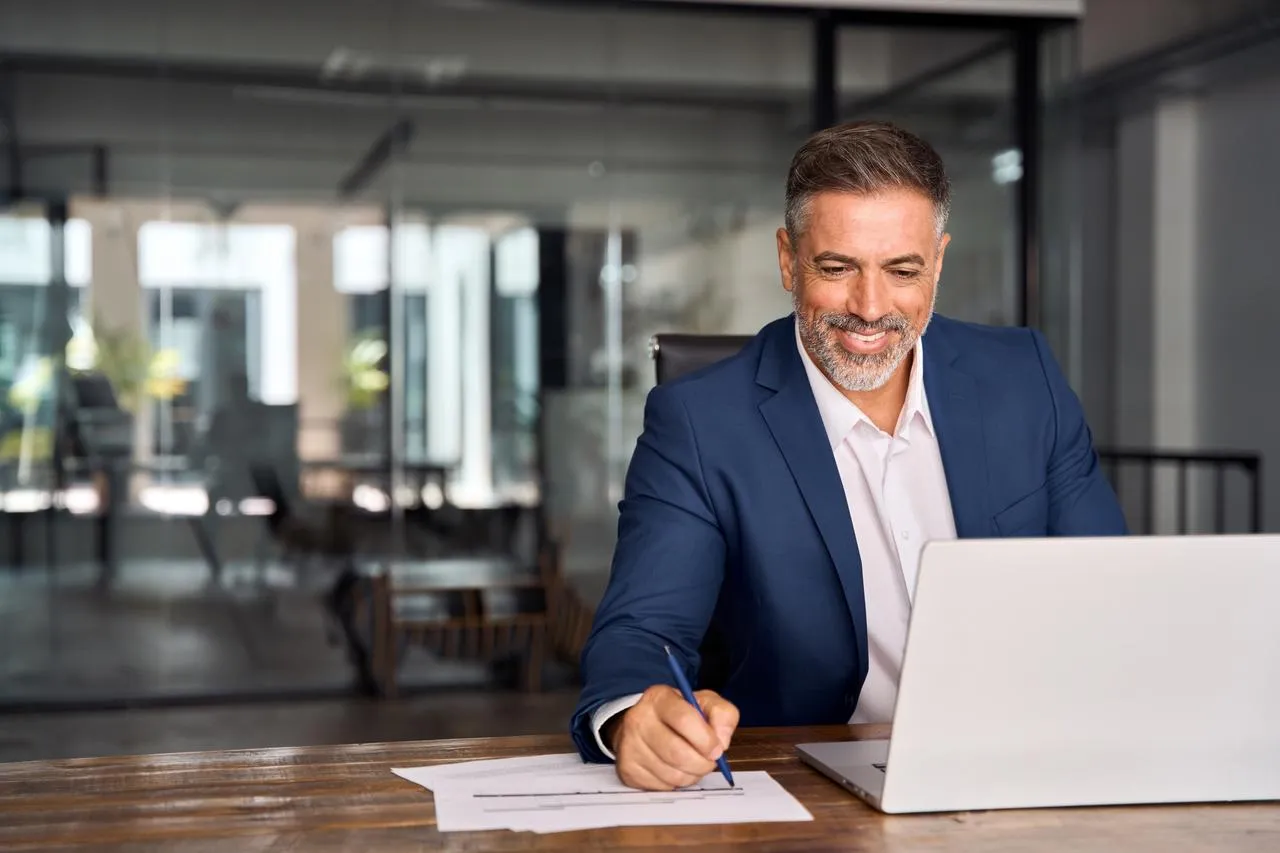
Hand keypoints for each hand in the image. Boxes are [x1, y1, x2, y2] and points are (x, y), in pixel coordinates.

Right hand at [608, 685, 739, 790]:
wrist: (645, 725)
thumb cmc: (679, 715)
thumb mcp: (705, 703)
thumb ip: (723, 714)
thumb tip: (721, 740)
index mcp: (659, 697)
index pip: (684, 719)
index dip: (706, 740)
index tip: (717, 749)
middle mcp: (639, 718)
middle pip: (677, 752)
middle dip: (702, 763)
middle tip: (708, 761)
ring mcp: (630, 745)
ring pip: (671, 774)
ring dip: (691, 775)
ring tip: (693, 764)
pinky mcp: (627, 768)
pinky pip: (661, 786)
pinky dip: (676, 783)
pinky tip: (676, 769)